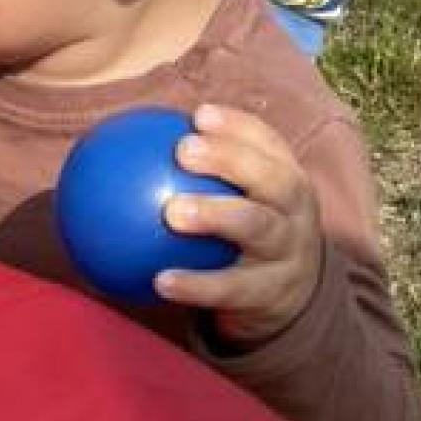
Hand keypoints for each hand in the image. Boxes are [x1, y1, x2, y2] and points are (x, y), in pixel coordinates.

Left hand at [151, 102, 324, 343]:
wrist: (288, 304)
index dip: (238, 126)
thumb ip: (197, 180)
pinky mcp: (273, 295)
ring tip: (172, 212)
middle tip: (183, 151)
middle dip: (231, 159)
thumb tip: (124, 154)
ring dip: (216, 215)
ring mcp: (290, 254)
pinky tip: (160, 281)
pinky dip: (197, 285)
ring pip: (259, 228)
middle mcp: (296, 213)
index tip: (198, 115)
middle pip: (274, 178)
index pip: (269, 145)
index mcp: (288, 182)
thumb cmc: (244, 240)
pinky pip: (232, 289)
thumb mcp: (238, 205)